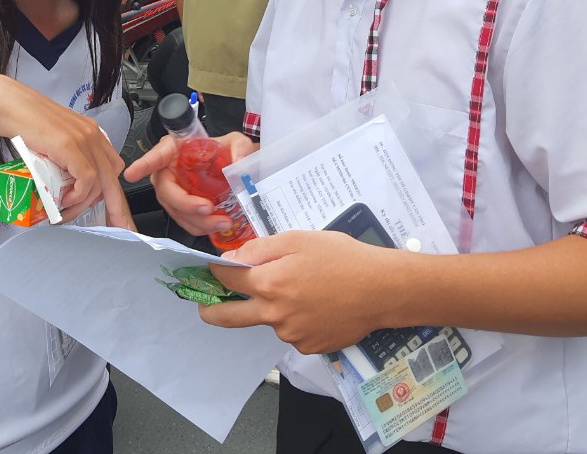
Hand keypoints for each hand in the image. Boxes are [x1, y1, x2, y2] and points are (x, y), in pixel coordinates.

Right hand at [0, 76, 133, 229]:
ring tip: (65, 212)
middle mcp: (92, 135)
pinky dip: (77, 195)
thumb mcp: (52, 142)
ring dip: (82, 205)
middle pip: (113, 179)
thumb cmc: (23, 121)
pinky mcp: (70, 146)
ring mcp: (83, 139)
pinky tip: (63, 199)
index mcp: (91, 133)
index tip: (116, 215)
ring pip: (99, 183)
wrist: (6, 104)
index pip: (113, 168)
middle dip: (116, 208)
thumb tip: (64, 186)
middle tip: (118, 228)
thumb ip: (63, 159)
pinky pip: (86, 179)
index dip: (115, 194)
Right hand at [124, 131, 256, 234]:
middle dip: (185, 204)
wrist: (231, 168)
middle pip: (166, 191)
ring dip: (196, 221)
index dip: (143, 165)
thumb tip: (240, 161)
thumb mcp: (235, 142)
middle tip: (207, 208)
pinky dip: (199, 227)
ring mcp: (173, 191)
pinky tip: (216, 225)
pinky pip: (184, 220)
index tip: (131, 173)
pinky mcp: (181, 207)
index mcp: (175, 150)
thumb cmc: (224, 151)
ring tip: (221, 221)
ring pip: (174, 210)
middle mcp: (168, 171)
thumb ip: (240, 147)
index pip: (156, 156)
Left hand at [199, 232, 412, 353]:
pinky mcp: (308, 347)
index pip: (225, 279)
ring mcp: (291, 335)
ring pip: (267, 320)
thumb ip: (259, 249)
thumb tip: (232, 260)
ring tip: (302, 289)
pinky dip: (295, 318)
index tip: (211, 268)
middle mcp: (274, 315)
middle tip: (204, 304)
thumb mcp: (298, 239)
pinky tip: (316, 304)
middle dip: (210, 309)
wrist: (381, 289)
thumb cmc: (341, 257)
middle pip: (227, 317)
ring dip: (270, 307)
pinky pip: (291, 331)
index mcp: (269, 284)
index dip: (215, 270)